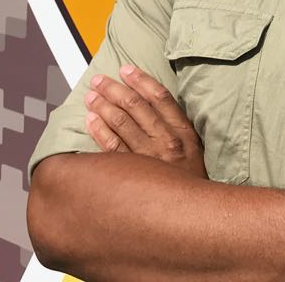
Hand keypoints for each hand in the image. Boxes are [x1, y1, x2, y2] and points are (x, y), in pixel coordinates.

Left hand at [84, 65, 206, 178]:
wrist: (194, 215)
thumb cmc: (191, 180)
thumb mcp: (194, 149)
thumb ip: (175, 126)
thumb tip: (150, 101)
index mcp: (183, 133)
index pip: (159, 97)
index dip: (140, 80)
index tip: (125, 69)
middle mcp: (166, 142)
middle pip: (135, 107)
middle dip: (114, 90)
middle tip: (99, 81)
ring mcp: (148, 159)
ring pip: (121, 124)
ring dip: (103, 106)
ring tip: (91, 97)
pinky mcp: (133, 175)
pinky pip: (111, 148)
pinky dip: (99, 131)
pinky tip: (91, 120)